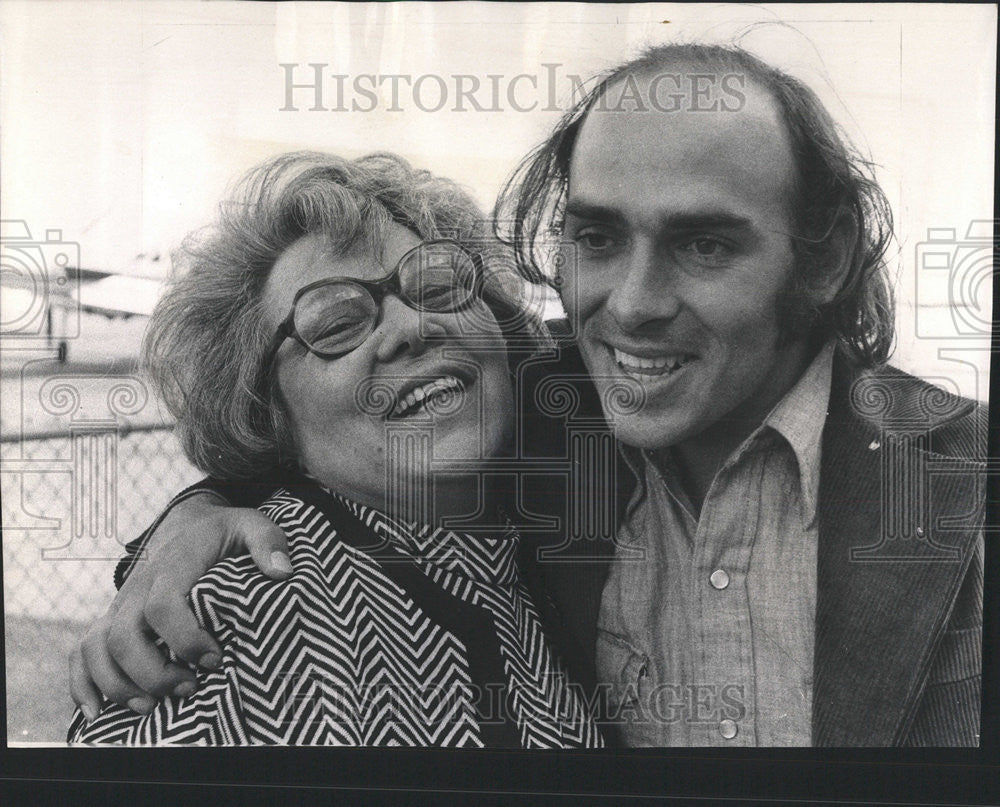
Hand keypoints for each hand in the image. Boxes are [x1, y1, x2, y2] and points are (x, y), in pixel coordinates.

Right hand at [69, 491, 291, 719]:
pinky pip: (81, 652)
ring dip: (118, 684)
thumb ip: (268, 541)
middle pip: (125, 636)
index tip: (215, 659)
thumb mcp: (251, 525)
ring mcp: (121, 605)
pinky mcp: (111, 620)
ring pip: (97, 648)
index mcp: (174, 565)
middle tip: (189, 688)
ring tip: (152, 707)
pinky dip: (83, 683)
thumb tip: (282, 572)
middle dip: (153, 672)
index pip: (164, 604)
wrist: (188, 526)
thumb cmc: (224, 533)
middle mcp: (139, 587)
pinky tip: (98, 712)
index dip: (185, 638)